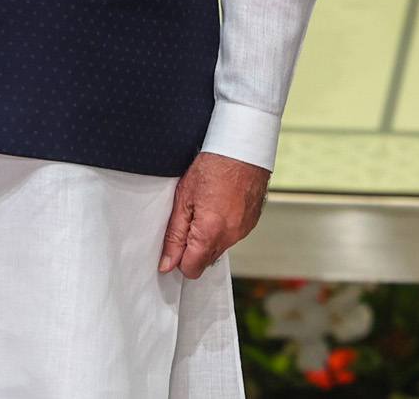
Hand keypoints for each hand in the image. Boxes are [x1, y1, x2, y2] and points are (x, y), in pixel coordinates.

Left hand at [159, 151, 269, 278]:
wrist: (243, 148)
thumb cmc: (213, 166)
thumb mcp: (183, 198)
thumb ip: (174, 236)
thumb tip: (167, 264)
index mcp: (210, 232)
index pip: (191, 269)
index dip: (179, 258)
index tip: (177, 242)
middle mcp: (230, 236)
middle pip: (206, 261)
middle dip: (194, 247)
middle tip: (191, 217)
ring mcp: (243, 230)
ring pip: (219, 248)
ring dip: (210, 236)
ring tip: (207, 207)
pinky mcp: (251, 223)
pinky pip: (232, 236)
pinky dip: (224, 227)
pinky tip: (221, 205)